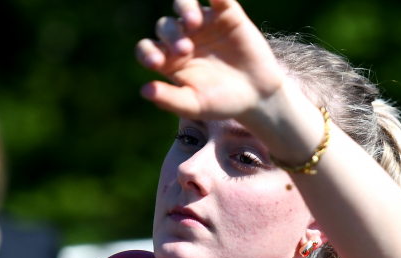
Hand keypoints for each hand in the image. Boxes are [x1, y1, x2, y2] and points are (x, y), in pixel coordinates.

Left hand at [135, 0, 283, 120]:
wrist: (256, 95)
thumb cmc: (219, 102)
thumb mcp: (194, 105)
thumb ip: (169, 99)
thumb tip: (144, 91)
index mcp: (168, 60)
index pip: (147, 49)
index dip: (147, 52)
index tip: (156, 62)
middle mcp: (181, 38)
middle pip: (165, 26)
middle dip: (171, 36)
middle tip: (185, 51)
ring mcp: (203, 23)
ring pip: (184, 3)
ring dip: (185, 8)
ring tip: (194, 22)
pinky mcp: (226, 13)